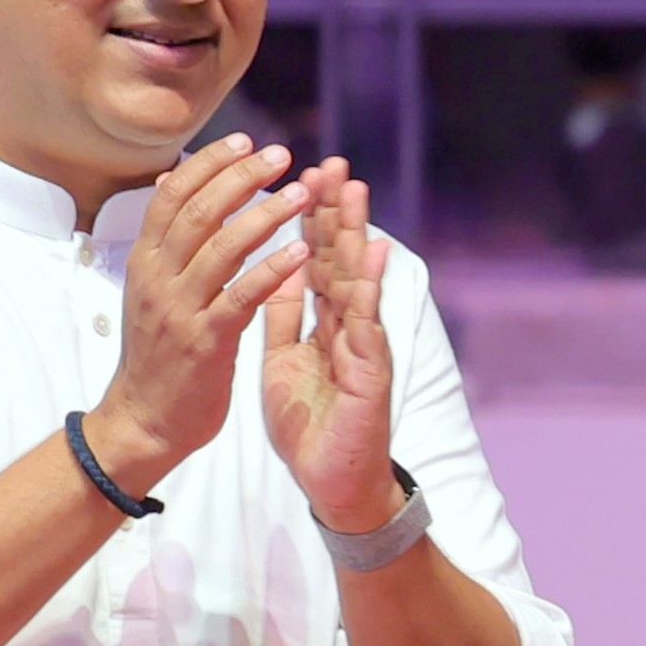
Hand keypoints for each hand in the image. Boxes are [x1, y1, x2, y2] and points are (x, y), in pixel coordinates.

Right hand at [90, 135, 320, 495]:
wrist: (143, 420)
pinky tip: (300, 252)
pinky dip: (272, 271)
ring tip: (302, 193)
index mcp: (145, 260)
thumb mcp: (152, 288)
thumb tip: (169, 184)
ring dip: (265, 215)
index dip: (210, 164)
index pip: (173, 195)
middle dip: (241, 177)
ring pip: (222, 248)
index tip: (246, 140)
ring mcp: (179, 309)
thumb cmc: (158, 352)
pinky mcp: (205, 341)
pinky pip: (241, 297)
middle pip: (198, 211)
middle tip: (282, 154)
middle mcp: (157, 277)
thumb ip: (166, 240)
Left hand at [256, 166, 406, 536]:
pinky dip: (368, 285)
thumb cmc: (311, 424)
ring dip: (356, 233)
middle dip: (334, 210)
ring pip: (357, 279)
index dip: (306, 218)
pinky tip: (372, 252)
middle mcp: (347, 325)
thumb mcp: (284, 360)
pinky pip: (366, 321)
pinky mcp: (371, 368)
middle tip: (332, 163)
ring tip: (354, 190)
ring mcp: (363, 343)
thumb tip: (274, 271)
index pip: (314, 259)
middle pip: (339, 258)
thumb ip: (283, 317)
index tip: (299, 176)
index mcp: (322, 321)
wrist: (334, 481)